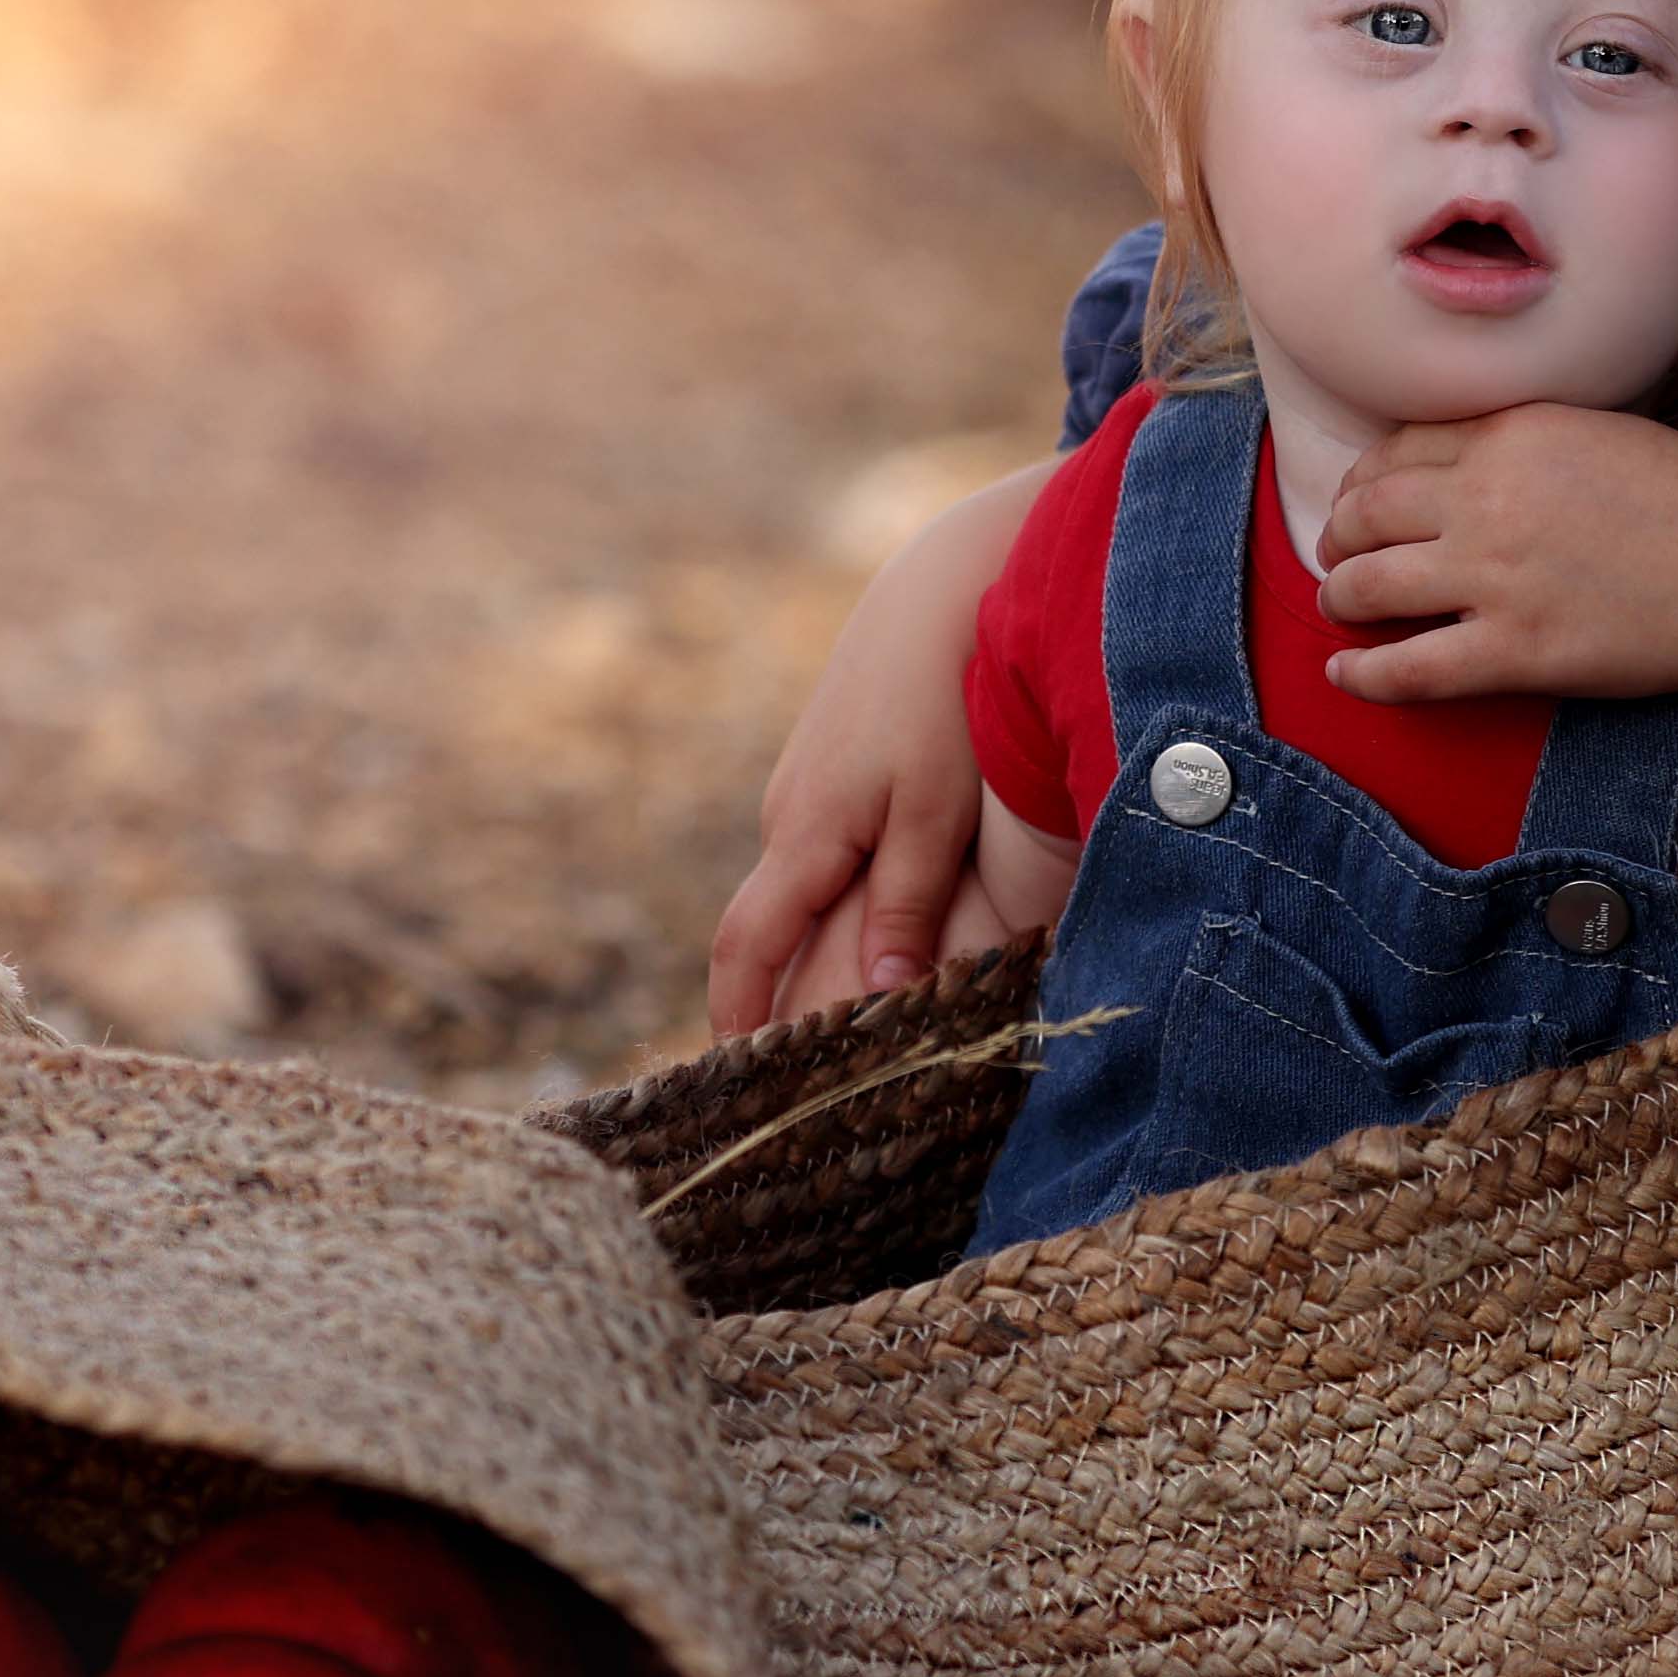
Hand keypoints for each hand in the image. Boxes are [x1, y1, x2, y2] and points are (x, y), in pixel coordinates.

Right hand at [708, 462, 1041, 1028]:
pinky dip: (838, 909)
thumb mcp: (933, 814)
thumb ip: (904, 902)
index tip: (738, 1083)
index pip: (745, 951)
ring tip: (849, 1026)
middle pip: (768, 935)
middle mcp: (788, 819)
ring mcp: (807, 792)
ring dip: (814, 958)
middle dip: (776, 1004)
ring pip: (801, 896)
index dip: (736, 1019)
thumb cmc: (941, 703)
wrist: (936, 594)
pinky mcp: (834, 773)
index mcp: (803, 837)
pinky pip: (823, 861)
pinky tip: (880, 931)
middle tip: (802, 1080)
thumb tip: (878, 992)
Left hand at [1303, 407, 1677, 701]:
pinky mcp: (1515, 651)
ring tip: (1339, 604)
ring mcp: (1495, 578)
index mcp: (1509, 436)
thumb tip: (1456, 457)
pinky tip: (1342, 673)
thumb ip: (1518, 440)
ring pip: (1370, 583)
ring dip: (1341, 595)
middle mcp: (1487, 499)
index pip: (1397, 451)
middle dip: (1340, 533)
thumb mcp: (1594, 431)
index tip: (1359, 497)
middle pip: (1368, 512)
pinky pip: (1411, 668)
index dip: (1364, 479)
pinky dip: (1363, 673)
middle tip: (1336, 551)